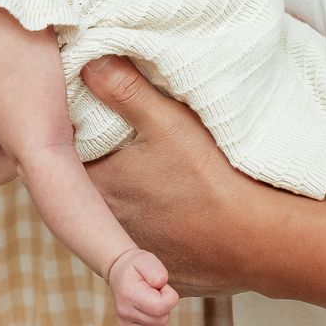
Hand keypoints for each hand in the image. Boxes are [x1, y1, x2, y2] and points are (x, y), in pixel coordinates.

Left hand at [82, 57, 264, 296]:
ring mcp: (132, 248)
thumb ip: (122, 88)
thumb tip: (88, 61)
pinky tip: (179, 202)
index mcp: (97, 184)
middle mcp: (104, 223)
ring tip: (159, 169)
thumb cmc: (210, 179)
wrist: (255, 241)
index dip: (83, 126)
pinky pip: (148, 233)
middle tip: (132, 135)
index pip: (70, 149)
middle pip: (94, 179)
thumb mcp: (167, 121)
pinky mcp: (160, 264)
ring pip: (121, 207)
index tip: (100, 107)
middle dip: (107, 156)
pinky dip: (157, 216)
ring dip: (132, 189)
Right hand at [106, 247, 178, 325]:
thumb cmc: (136, 266)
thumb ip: (157, 271)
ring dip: (160, 319)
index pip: (161, 308)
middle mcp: (125, 312)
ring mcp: (124, 324)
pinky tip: (152, 321)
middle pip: (161, 320)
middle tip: (155, 293)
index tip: (163, 287)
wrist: (119, 272)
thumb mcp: (147, 259)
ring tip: (151, 303)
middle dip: (165, 306)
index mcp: (130, 295)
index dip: (170, 296)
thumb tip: (161, 285)